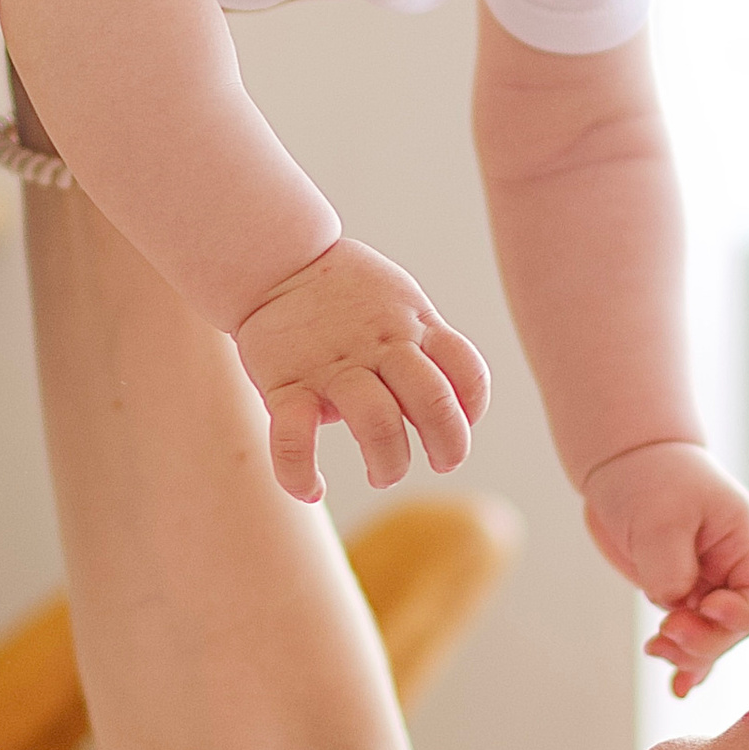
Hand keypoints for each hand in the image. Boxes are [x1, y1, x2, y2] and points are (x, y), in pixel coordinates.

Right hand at [233, 239, 490, 498]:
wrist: (276, 260)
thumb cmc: (346, 292)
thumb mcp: (399, 300)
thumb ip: (424, 340)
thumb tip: (450, 400)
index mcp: (413, 326)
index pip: (466, 371)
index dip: (472, 407)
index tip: (460, 422)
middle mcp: (380, 346)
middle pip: (433, 402)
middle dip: (448, 446)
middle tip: (439, 462)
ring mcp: (332, 366)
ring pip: (378, 423)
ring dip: (390, 462)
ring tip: (383, 474)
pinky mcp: (285, 383)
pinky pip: (294, 438)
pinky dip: (301, 474)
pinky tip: (313, 489)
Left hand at [582, 441, 748, 690]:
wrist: (620, 465)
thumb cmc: (651, 476)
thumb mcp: (661, 517)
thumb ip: (671, 566)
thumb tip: (673, 605)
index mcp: (743, 541)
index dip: (743, 613)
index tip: (707, 607)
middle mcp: (730, 567)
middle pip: (738, 624)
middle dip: (706, 638)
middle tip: (668, 633)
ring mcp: (705, 584)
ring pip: (711, 636)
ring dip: (688, 651)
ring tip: (657, 648)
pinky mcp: (679, 595)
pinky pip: (692, 636)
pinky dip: (685, 661)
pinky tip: (677, 686)